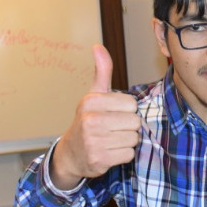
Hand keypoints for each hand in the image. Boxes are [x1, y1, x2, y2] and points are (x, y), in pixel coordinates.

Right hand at [49, 44, 140, 189]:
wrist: (71, 153)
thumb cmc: (88, 120)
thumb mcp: (93, 95)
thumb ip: (102, 71)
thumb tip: (98, 46)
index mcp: (91, 102)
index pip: (131, 104)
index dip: (126, 110)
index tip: (113, 113)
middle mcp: (91, 120)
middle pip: (135, 121)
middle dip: (128, 126)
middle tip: (113, 128)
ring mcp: (94, 141)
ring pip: (133, 138)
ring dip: (126, 141)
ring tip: (111, 139)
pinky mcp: (100, 159)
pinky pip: (129, 154)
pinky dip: (123, 154)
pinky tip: (110, 151)